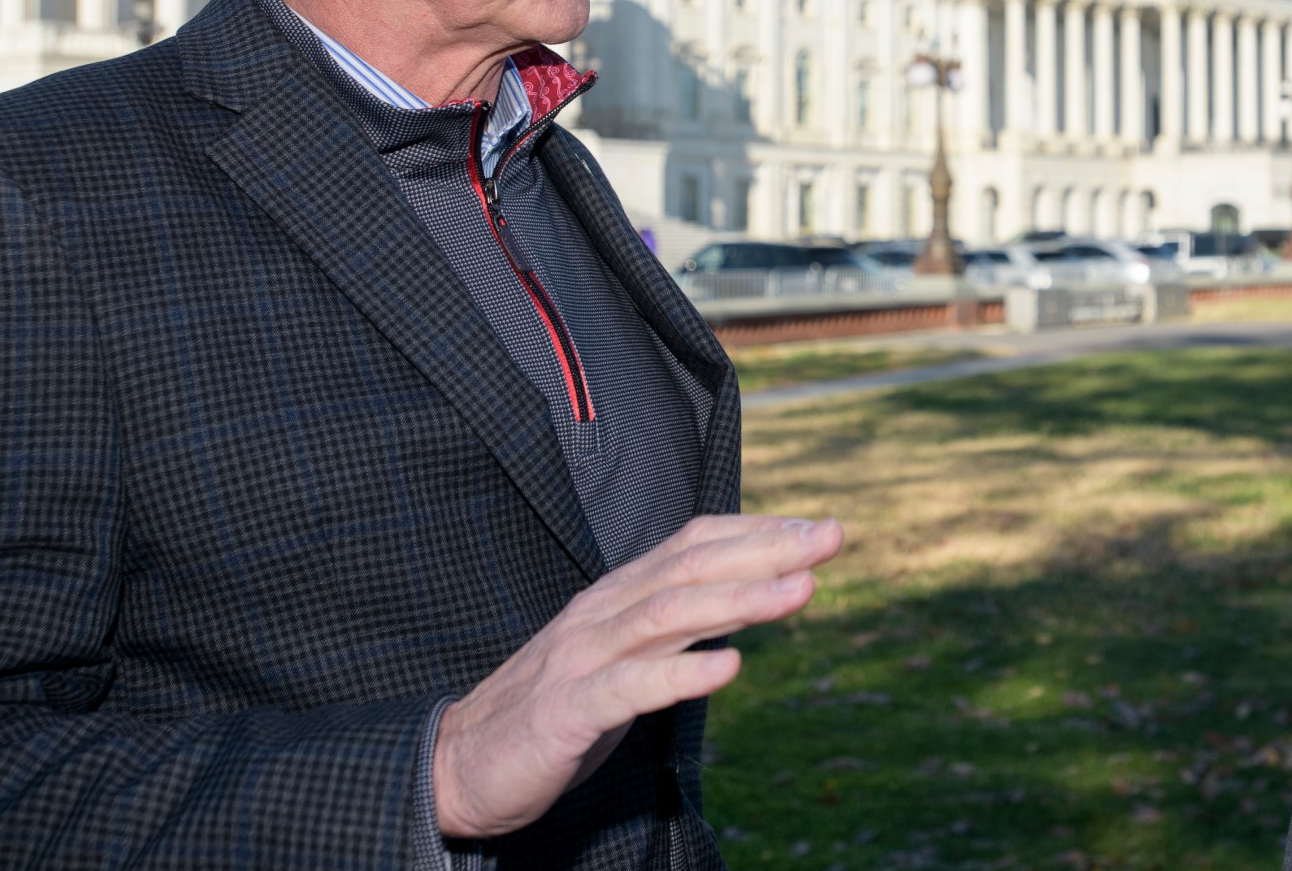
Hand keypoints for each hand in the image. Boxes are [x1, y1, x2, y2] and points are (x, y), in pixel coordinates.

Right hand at [431, 514, 844, 838]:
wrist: (459, 764)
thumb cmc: (552, 710)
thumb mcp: (622, 658)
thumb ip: (673, 628)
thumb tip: (747, 598)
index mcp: (614, 597)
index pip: (691, 544)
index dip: (755, 530)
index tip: (815, 526)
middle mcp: (600, 614)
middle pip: (691, 567)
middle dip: (767, 549)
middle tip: (832, 537)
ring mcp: (582, 658)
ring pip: (667, 615)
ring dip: (740, 598)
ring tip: (800, 590)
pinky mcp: (567, 711)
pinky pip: (631, 687)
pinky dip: (683, 674)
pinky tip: (730, 667)